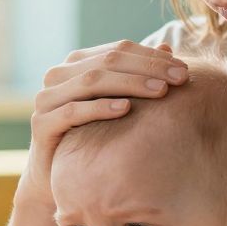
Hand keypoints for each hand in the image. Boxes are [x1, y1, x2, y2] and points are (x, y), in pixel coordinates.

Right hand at [26, 41, 188, 192]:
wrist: (54, 177)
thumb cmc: (91, 137)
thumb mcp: (117, 104)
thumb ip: (136, 75)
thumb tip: (168, 48)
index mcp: (76, 64)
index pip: (119, 49)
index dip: (152, 57)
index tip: (184, 70)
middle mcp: (58, 75)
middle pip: (108, 61)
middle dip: (148, 68)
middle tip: (180, 79)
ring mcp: (47, 98)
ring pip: (92, 82)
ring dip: (130, 84)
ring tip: (160, 91)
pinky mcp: (41, 124)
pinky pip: (73, 111)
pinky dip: (100, 108)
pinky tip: (126, 109)